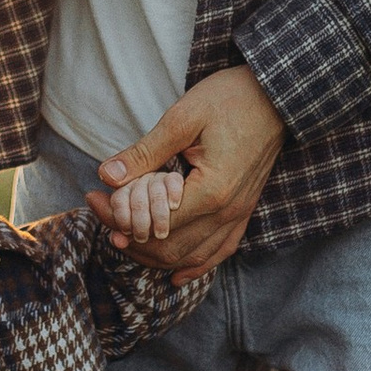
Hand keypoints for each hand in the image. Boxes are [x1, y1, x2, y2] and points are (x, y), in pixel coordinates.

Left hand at [89, 66, 284, 274]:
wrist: (276, 95)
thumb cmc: (230, 99)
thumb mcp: (182, 118)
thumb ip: (145, 152)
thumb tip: (106, 175)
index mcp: (212, 191)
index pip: (153, 223)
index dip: (117, 217)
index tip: (94, 198)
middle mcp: (228, 212)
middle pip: (168, 248)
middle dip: (128, 236)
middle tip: (100, 211)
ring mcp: (239, 214)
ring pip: (190, 256)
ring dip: (153, 253)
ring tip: (123, 234)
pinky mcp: (245, 211)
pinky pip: (220, 251)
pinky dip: (195, 265)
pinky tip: (175, 275)